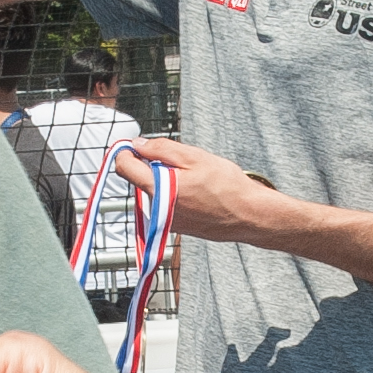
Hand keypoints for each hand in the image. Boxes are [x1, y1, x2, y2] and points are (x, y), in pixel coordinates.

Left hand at [122, 136, 283, 247]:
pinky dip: (172, 194)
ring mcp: (163, 221)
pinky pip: (163, 204)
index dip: (126, 152)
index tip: (135, 146)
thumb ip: (161, 149)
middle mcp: (155, 209)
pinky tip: (195, 192)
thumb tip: (138, 145)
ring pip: (153, 191)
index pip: (124, 168)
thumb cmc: (226, 186)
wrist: (248, 215)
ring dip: (164, 181)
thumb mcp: (194, 157)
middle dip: (152, 166)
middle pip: (139, 179)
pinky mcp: (173, 227)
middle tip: (180, 162)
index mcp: (157, 189)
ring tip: (193, 180)